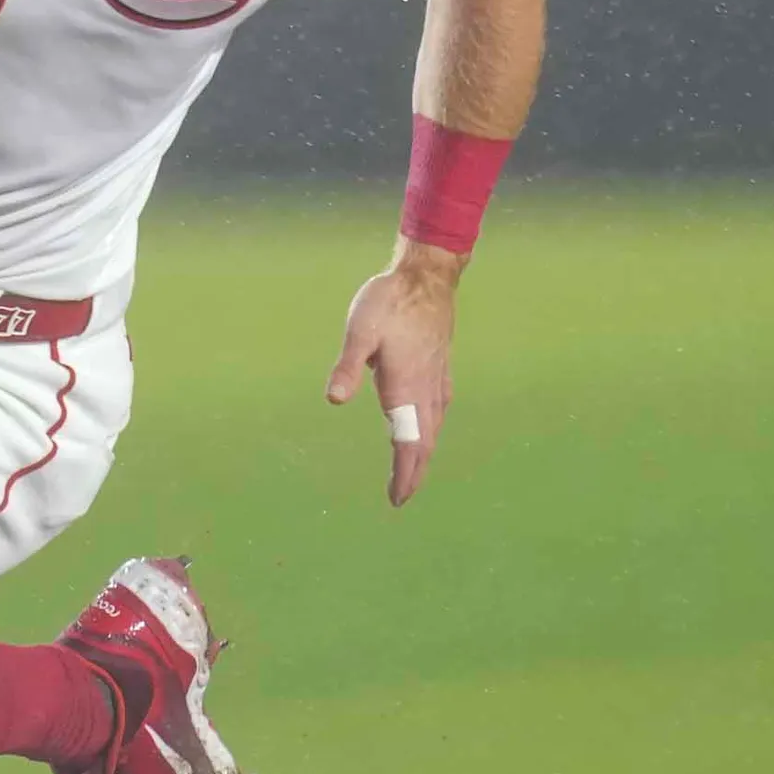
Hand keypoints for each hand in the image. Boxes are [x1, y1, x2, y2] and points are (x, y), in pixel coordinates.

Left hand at [322, 238, 464, 506]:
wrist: (427, 275)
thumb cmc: (390, 301)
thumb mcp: (360, 329)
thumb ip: (348, 365)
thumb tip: (334, 399)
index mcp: (405, 386)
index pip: (407, 441)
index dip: (404, 472)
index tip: (398, 498)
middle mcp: (426, 388)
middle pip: (423, 440)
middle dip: (413, 470)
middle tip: (402, 497)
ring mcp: (436, 378)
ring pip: (433, 426)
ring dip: (422, 451)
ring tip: (412, 471)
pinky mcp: (440, 368)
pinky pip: (438, 409)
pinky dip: (431, 429)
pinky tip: (428, 428)